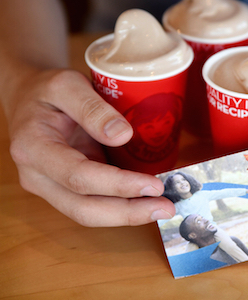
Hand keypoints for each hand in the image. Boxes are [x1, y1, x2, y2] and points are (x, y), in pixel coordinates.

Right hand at [7, 68, 174, 226]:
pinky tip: (147, 202)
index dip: (118, 185)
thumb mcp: (66, 84)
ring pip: (87, 214)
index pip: (79, 176)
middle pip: (83, 208)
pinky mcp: (64, 189)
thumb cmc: (46, 89)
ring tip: (162, 208)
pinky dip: (121, 207)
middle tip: (166, 207)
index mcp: (33, 147)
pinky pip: (93, 205)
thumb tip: (123, 135)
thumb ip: (92, 108)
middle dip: (128, 213)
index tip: (153, 185)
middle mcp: (37, 175)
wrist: (28, 99)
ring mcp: (49, 186)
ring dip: (127, 215)